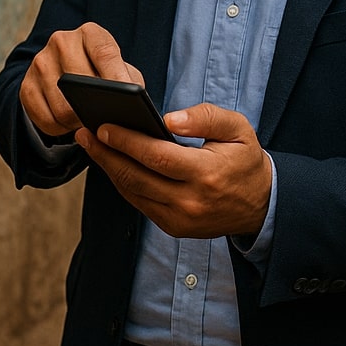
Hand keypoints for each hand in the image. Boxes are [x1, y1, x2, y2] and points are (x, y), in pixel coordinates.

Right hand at [19, 22, 144, 137]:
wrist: (64, 72)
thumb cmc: (102, 74)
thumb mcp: (121, 71)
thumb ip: (128, 82)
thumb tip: (129, 106)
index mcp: (90, 33)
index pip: (104, 53)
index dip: (116, 78)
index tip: (127, 99)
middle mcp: (61, 41)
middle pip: (80, 83)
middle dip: (95, 107)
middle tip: (104, 119)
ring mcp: (40, 62)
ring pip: (62, 107)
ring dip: (77, 122)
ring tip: (87, 120)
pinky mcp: (26, 86)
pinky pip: (46, 120)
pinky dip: (60, 129)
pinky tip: (68, 123)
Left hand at [77, 103, 271, 239]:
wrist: (261, 204)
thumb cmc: (245, 160)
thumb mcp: (238, 129)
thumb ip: (205, 117)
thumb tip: (169, 119)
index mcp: (206, 173)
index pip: (157, 156)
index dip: (126, 141)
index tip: (103, 126)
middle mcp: (191, 201)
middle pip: (137, 176)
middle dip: (106, 154)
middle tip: (84, 133)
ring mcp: (180, 219)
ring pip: (133, 192)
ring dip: (109, 168)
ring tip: (91, 145)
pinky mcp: (174, 228)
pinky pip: (140, 203)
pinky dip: (123, 183)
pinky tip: (112, 164)